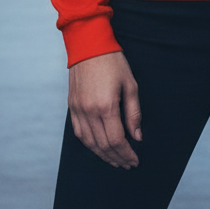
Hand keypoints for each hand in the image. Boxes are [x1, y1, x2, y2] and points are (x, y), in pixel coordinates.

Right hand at [67, 50, 141, 169]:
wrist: (88, 44)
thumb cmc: (112, 61)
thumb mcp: (130, 84)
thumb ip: (133, 113)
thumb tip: (137, 136)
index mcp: (106, 106)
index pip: (116, 140)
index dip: (126, 154)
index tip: (135, 160)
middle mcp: (89, 111)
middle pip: (103, 146)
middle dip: (117, 158)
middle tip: (127, 164)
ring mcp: (78, 110)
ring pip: (89, 143)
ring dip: (103, 156)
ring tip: (115, 161)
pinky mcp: (72, 106)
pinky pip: (79, 133)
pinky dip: (90, 144)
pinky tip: (99, 148)